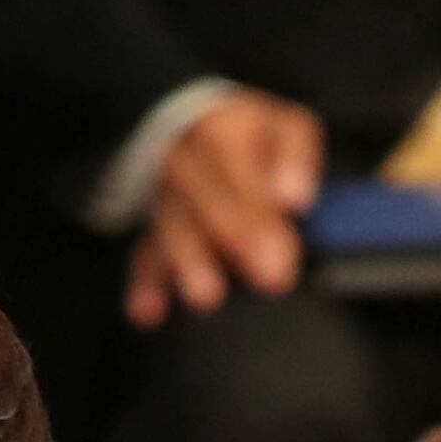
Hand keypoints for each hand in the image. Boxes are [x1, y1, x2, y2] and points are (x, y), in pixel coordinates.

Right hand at [126, 89, 321, 327]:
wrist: (190, 132)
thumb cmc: (255, 141)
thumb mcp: (286, 130)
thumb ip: (295, 157)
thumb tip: (293, 198)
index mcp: (220, 127)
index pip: (236, 158)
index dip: (260, 200)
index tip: (289, 229)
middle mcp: (183, 157)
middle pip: (204, 192)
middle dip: (237, 232)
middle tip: (272, 276)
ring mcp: (163, 195)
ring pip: (173, 224)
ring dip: (188, 260)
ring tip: (208, 297)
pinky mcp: (151, 230)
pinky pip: (145, 255)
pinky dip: (146, 284)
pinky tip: (148, 314)